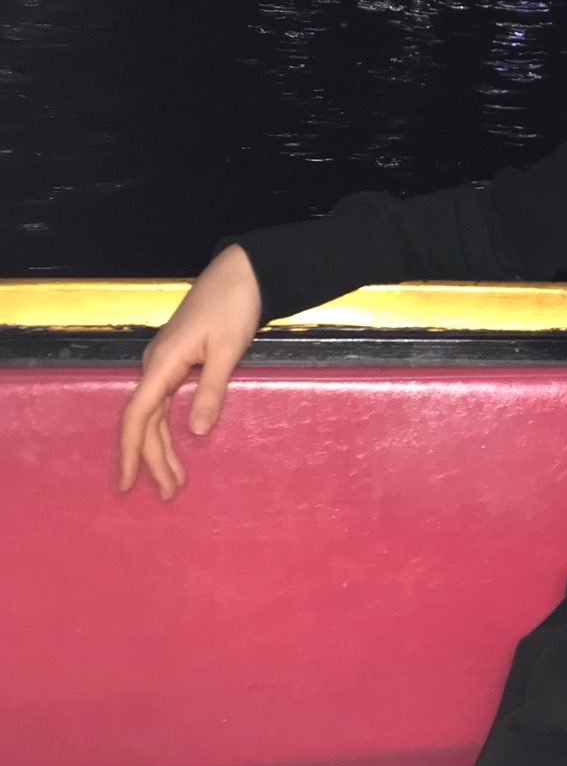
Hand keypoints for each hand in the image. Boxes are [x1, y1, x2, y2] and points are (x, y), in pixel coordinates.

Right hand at [117, 243, 261, 499]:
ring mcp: (165, 363)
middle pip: (145, 421)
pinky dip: (167, 427)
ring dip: (161, 447)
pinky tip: (174, 444)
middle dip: (153, 459)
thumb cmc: (234, 306)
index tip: (127, 481)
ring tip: (174, 480)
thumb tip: (194, 432)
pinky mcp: (177, 360)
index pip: (137, 415)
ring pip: (154, 413)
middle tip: (169, 494)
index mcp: (162, 363)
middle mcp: (156, 365)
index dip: (130, 451)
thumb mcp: (227, 349)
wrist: (241, 272)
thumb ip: (210, 390)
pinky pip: (163, 401)